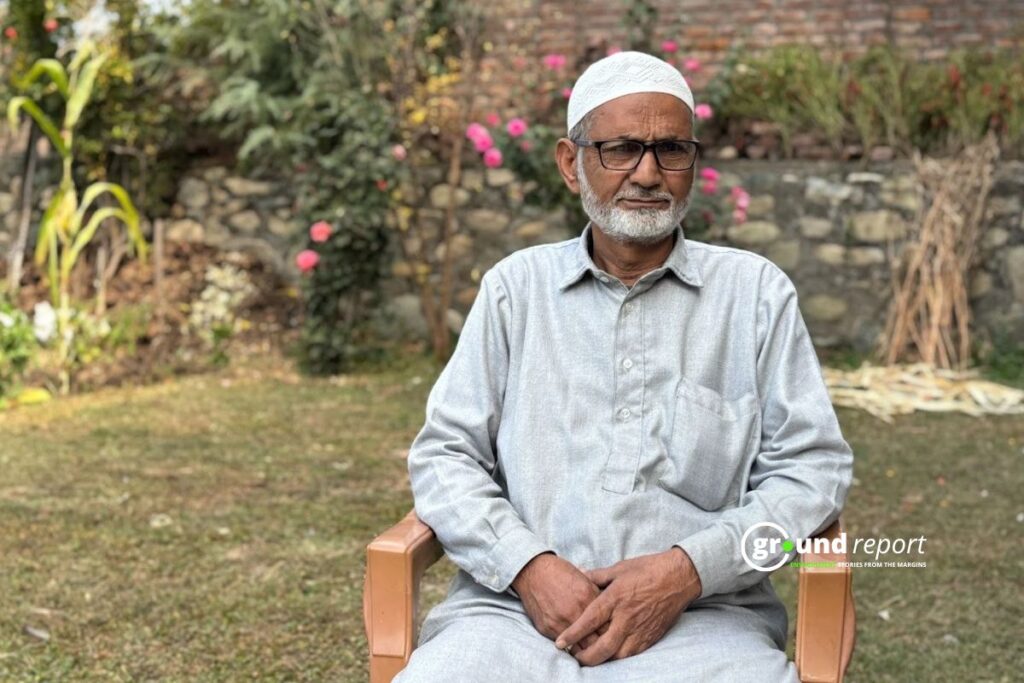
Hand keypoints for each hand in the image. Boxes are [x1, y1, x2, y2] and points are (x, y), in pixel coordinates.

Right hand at [511, 552, 605, 652]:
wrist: (533, 572)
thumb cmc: (560, 573)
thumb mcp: (584, 579)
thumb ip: (598, 596)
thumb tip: (611, 611)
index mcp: (587, 597)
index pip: (607, 626)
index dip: (613, 633)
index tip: (615, 636)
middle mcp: (574, 612)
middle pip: (595, 641)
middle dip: (602, 646)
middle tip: (606, 648)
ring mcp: (560, 622)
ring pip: (580, 648)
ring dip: (586, 650)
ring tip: (591, 651)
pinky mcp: (547, 628)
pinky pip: (563, 645)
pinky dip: (571, 646)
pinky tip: (575, 645)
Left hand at [553, 547, 701, 665]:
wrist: (679, 577)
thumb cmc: (648, 569)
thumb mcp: (619, 568)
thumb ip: (596, 575)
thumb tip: (578, 572)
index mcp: (615, 598)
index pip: (589, 621)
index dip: (572, 634)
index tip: (560, 644)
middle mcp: (626, 617)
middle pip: (602, 647)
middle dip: (585, 657)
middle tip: (574, 656)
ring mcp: (640, 629)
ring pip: (618, 655)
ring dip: (602, 660)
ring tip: (590, 657)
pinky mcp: (651, 636)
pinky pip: (632, 654)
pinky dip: (619, 657)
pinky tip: (611, 654)